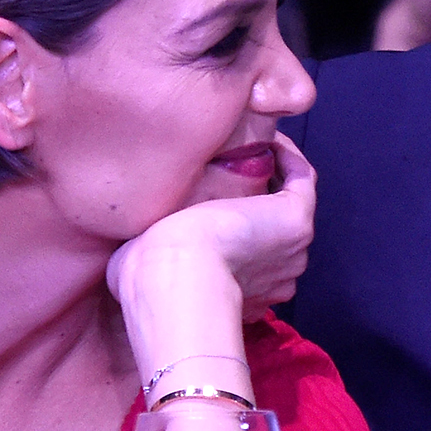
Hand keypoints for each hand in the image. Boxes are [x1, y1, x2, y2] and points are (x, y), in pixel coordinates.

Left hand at [107, 133, 316, 323]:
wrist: (175, 276)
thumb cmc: (151, 283)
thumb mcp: (144, 268)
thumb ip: (151, 256)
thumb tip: (127, 244)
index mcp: (245, 295)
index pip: (247, 260)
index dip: (232, 228)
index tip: (211, 198)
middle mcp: (277, 276)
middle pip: (271, 233)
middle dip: (254, 199)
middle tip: (229, 164)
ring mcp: (292, 250)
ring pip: (288, 204)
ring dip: (272, 172)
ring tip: (247, 143)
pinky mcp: (295, 220)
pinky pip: (303, 178)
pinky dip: (287, 154)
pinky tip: (264, 135)